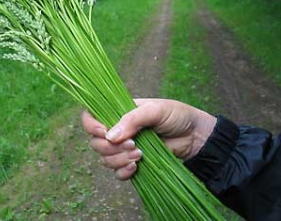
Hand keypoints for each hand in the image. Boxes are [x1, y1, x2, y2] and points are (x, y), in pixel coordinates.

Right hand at [81, 98, 215, 179]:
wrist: (194, 135)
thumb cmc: (174, 115)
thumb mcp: (154, 110)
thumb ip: (131, 120)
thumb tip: (109, 136)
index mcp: (116, 112)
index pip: (90, 117)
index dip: (91, 126)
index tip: (104, 132)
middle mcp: (116, 130)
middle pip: (95, 142)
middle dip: (110, 148)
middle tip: (133, 145)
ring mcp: (123, 148)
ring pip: (104, 159)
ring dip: (118, 160)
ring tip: (140, 155)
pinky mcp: (131, 163)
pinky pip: (116, 173)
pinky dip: (123, 172)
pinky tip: (135, 168)